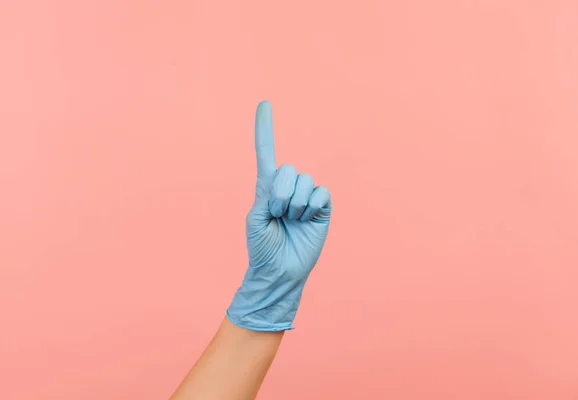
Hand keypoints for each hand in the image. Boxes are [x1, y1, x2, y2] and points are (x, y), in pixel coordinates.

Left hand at [226, 100, 331, 330]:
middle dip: (281, 195)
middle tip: (278, 216)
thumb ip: (266, 193)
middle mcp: (288, 188)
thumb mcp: (255, 218)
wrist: (279, 272)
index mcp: (267, 187)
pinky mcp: (322, 208)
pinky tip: (307, 220)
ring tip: (292, 222)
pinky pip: (322, 193)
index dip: (265, 129)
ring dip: (296, 205)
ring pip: (306, 181)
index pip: (266, 153)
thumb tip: (284, 178)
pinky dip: (313, 207)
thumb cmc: (262, 248)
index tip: (264, 103)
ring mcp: (306, 198)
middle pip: (289, 170)